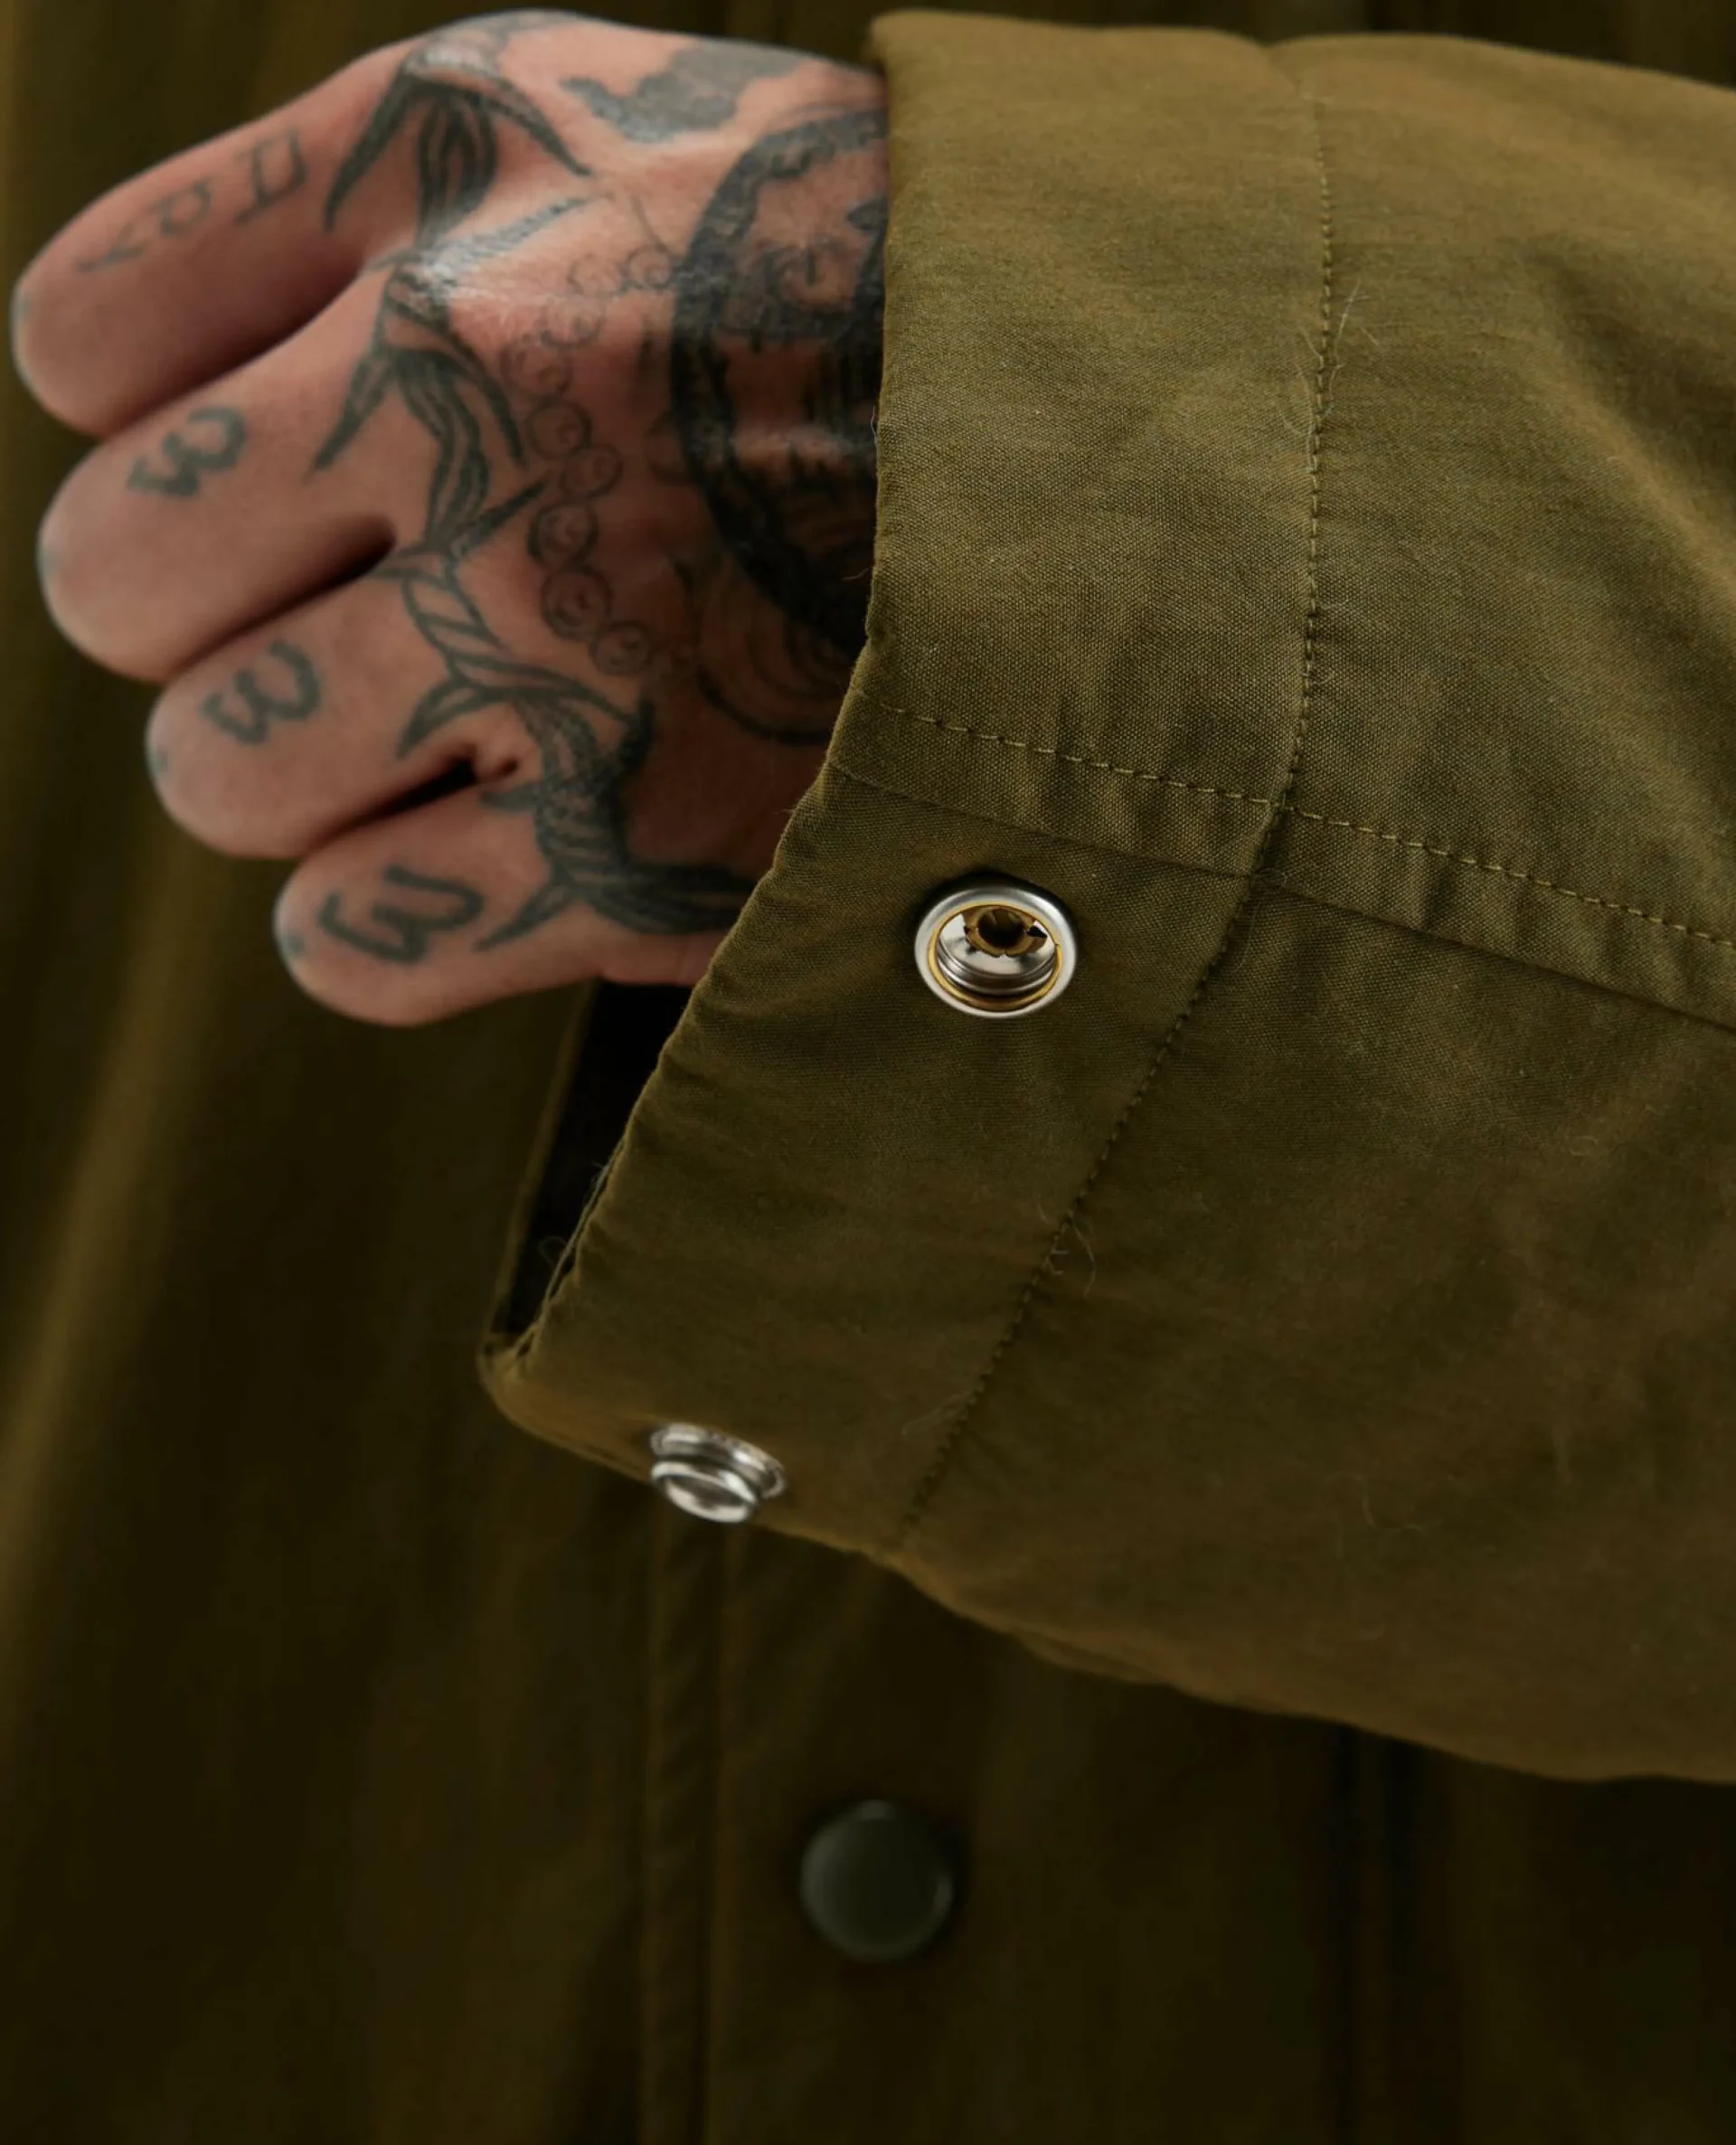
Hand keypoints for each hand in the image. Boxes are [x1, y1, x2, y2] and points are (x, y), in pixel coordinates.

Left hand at [10, 11, 886, 1022]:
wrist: (1161, 475)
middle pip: (117, 585)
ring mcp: (559, 638)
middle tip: (368, 614)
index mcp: (446, 175)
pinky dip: (393, 918)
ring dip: (305, 777)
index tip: (271, 459)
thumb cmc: (857, 296)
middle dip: (208, 620)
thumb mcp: (611, 125)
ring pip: (223, 781)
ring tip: (463, 732)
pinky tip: (511, 846)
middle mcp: (474, 392)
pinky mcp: (637, 856)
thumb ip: (347, 200)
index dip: (149, 420)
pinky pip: (346, 945)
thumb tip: (97, 390)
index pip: (83, 343)